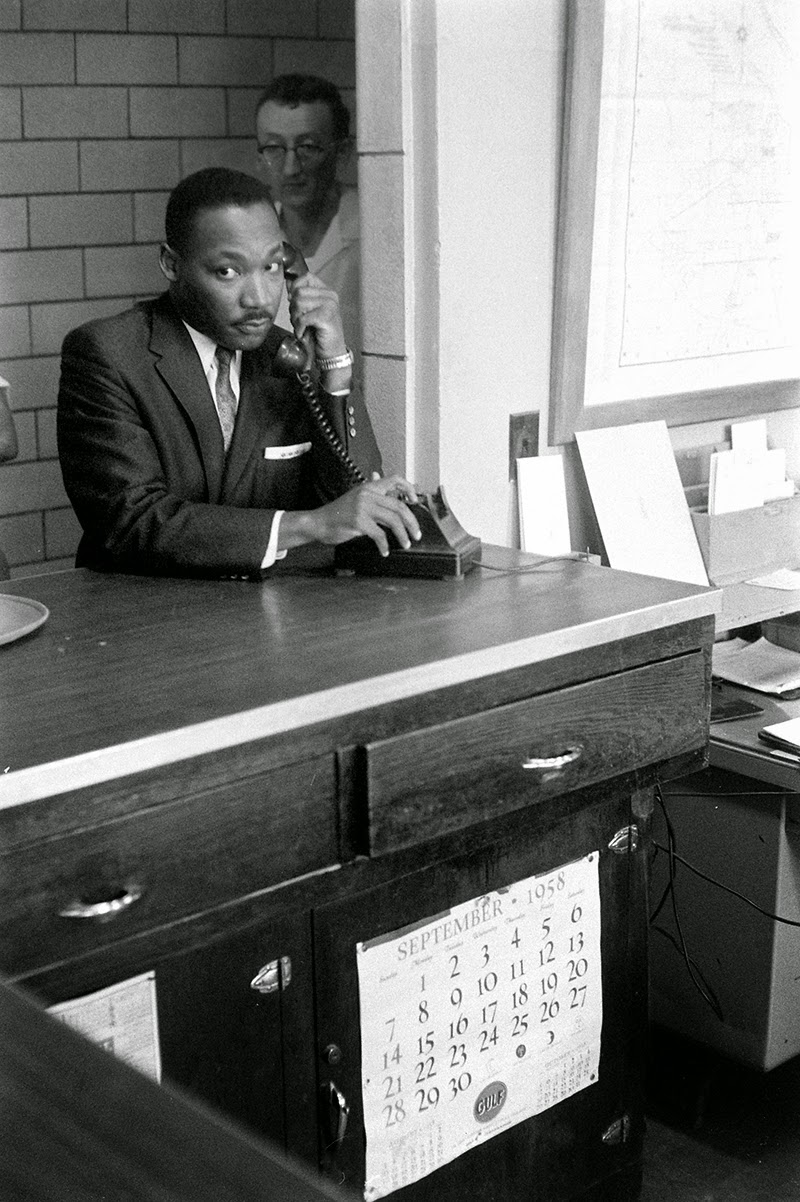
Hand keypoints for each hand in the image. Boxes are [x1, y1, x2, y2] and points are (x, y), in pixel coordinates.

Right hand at [280, 475, 421, 557]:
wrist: (318, 523)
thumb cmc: (337, 514)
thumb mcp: (356, 499)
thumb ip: (372, 495)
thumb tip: (386, 486)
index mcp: (369, 487)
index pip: (395, 479)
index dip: (409, 489)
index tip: (415, 501)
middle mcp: (367, 494)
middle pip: (399, 506)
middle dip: (412, 522)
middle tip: (416, 534)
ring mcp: (362, 507)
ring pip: (393, 520)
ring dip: (403, 534)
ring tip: (406, 543)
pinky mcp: (358, 521)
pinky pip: (379, 534)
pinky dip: (384, 545)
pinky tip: (384, 551)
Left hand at [287, 271, 346, 361]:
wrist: (332, 353)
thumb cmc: (319, 334)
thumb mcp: (309, 312)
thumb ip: (301, 297)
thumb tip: (288, 283)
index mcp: (327, 292)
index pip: (306, 277)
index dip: (295, 288)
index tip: (293, 302)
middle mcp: (330, 296)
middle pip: (299, 292)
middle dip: (293, 308)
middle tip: (299, 321)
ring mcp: (330, 305)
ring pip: (299, 303)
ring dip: (295, 319)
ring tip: (301, 328)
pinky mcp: (326, 317)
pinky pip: (302, 318)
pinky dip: (299, 328)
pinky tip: (303, 334)